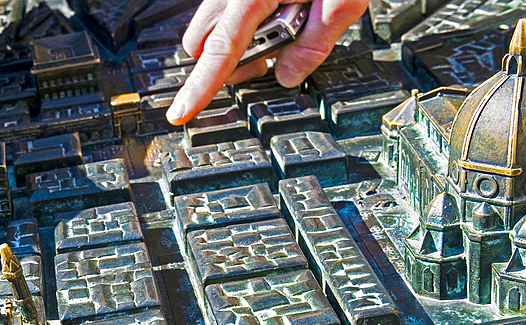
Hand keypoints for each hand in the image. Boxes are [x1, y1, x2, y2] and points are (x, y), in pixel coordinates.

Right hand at [166, 0, 368, 123]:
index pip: (220, 52)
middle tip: (269, 58)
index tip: (181, 112)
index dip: (199, 88)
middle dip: (228, 63)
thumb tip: (287, 75)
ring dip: (238, 42)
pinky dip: (245, 22)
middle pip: (203, 42)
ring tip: (282, 28)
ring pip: (213, 26)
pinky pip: (226, 10)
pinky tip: (279, 11)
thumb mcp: (344, 1)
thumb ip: (314, 44)